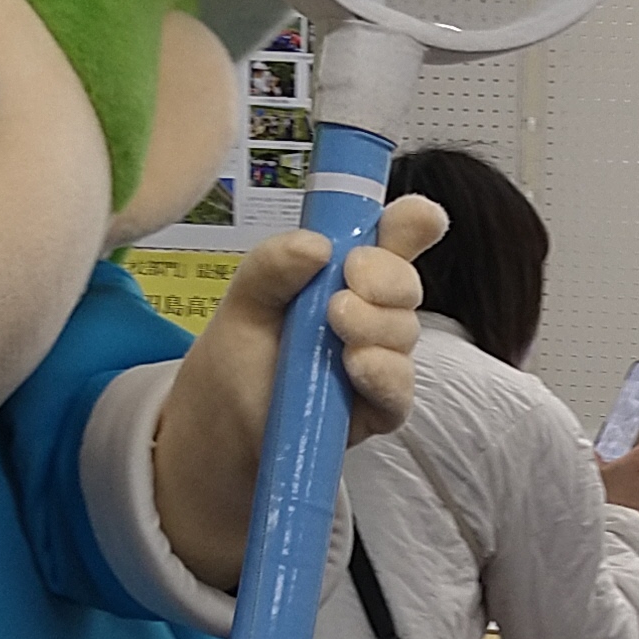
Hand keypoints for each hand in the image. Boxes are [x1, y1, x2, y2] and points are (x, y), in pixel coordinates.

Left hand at [154, 198, 445, 589]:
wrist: (220, 421)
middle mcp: (372, 312)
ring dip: (376, 323)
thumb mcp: (245, 299)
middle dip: (385, 276)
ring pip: (404, 334)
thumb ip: (273, 264)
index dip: (412, 224)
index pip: (394, 240)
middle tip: (351, 277)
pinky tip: (357, 363)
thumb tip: (317, 246)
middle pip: (405, 285)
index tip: (418, 217)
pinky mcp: (377, 408)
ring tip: (336, 323)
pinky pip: (400, 391)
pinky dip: (383, 373)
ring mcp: (379, 360)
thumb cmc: (240, 351)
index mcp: (347, 273)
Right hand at [596, 421, 638, 513]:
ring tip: (616, 483)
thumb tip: (593, 449)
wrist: (614, 530)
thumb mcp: (595, 472)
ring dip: (633, 475)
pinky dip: (635, 487)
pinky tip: (621, 494)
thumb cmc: (607, 502)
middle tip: (616, 465)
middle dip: (632, 458)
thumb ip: (596, 456)